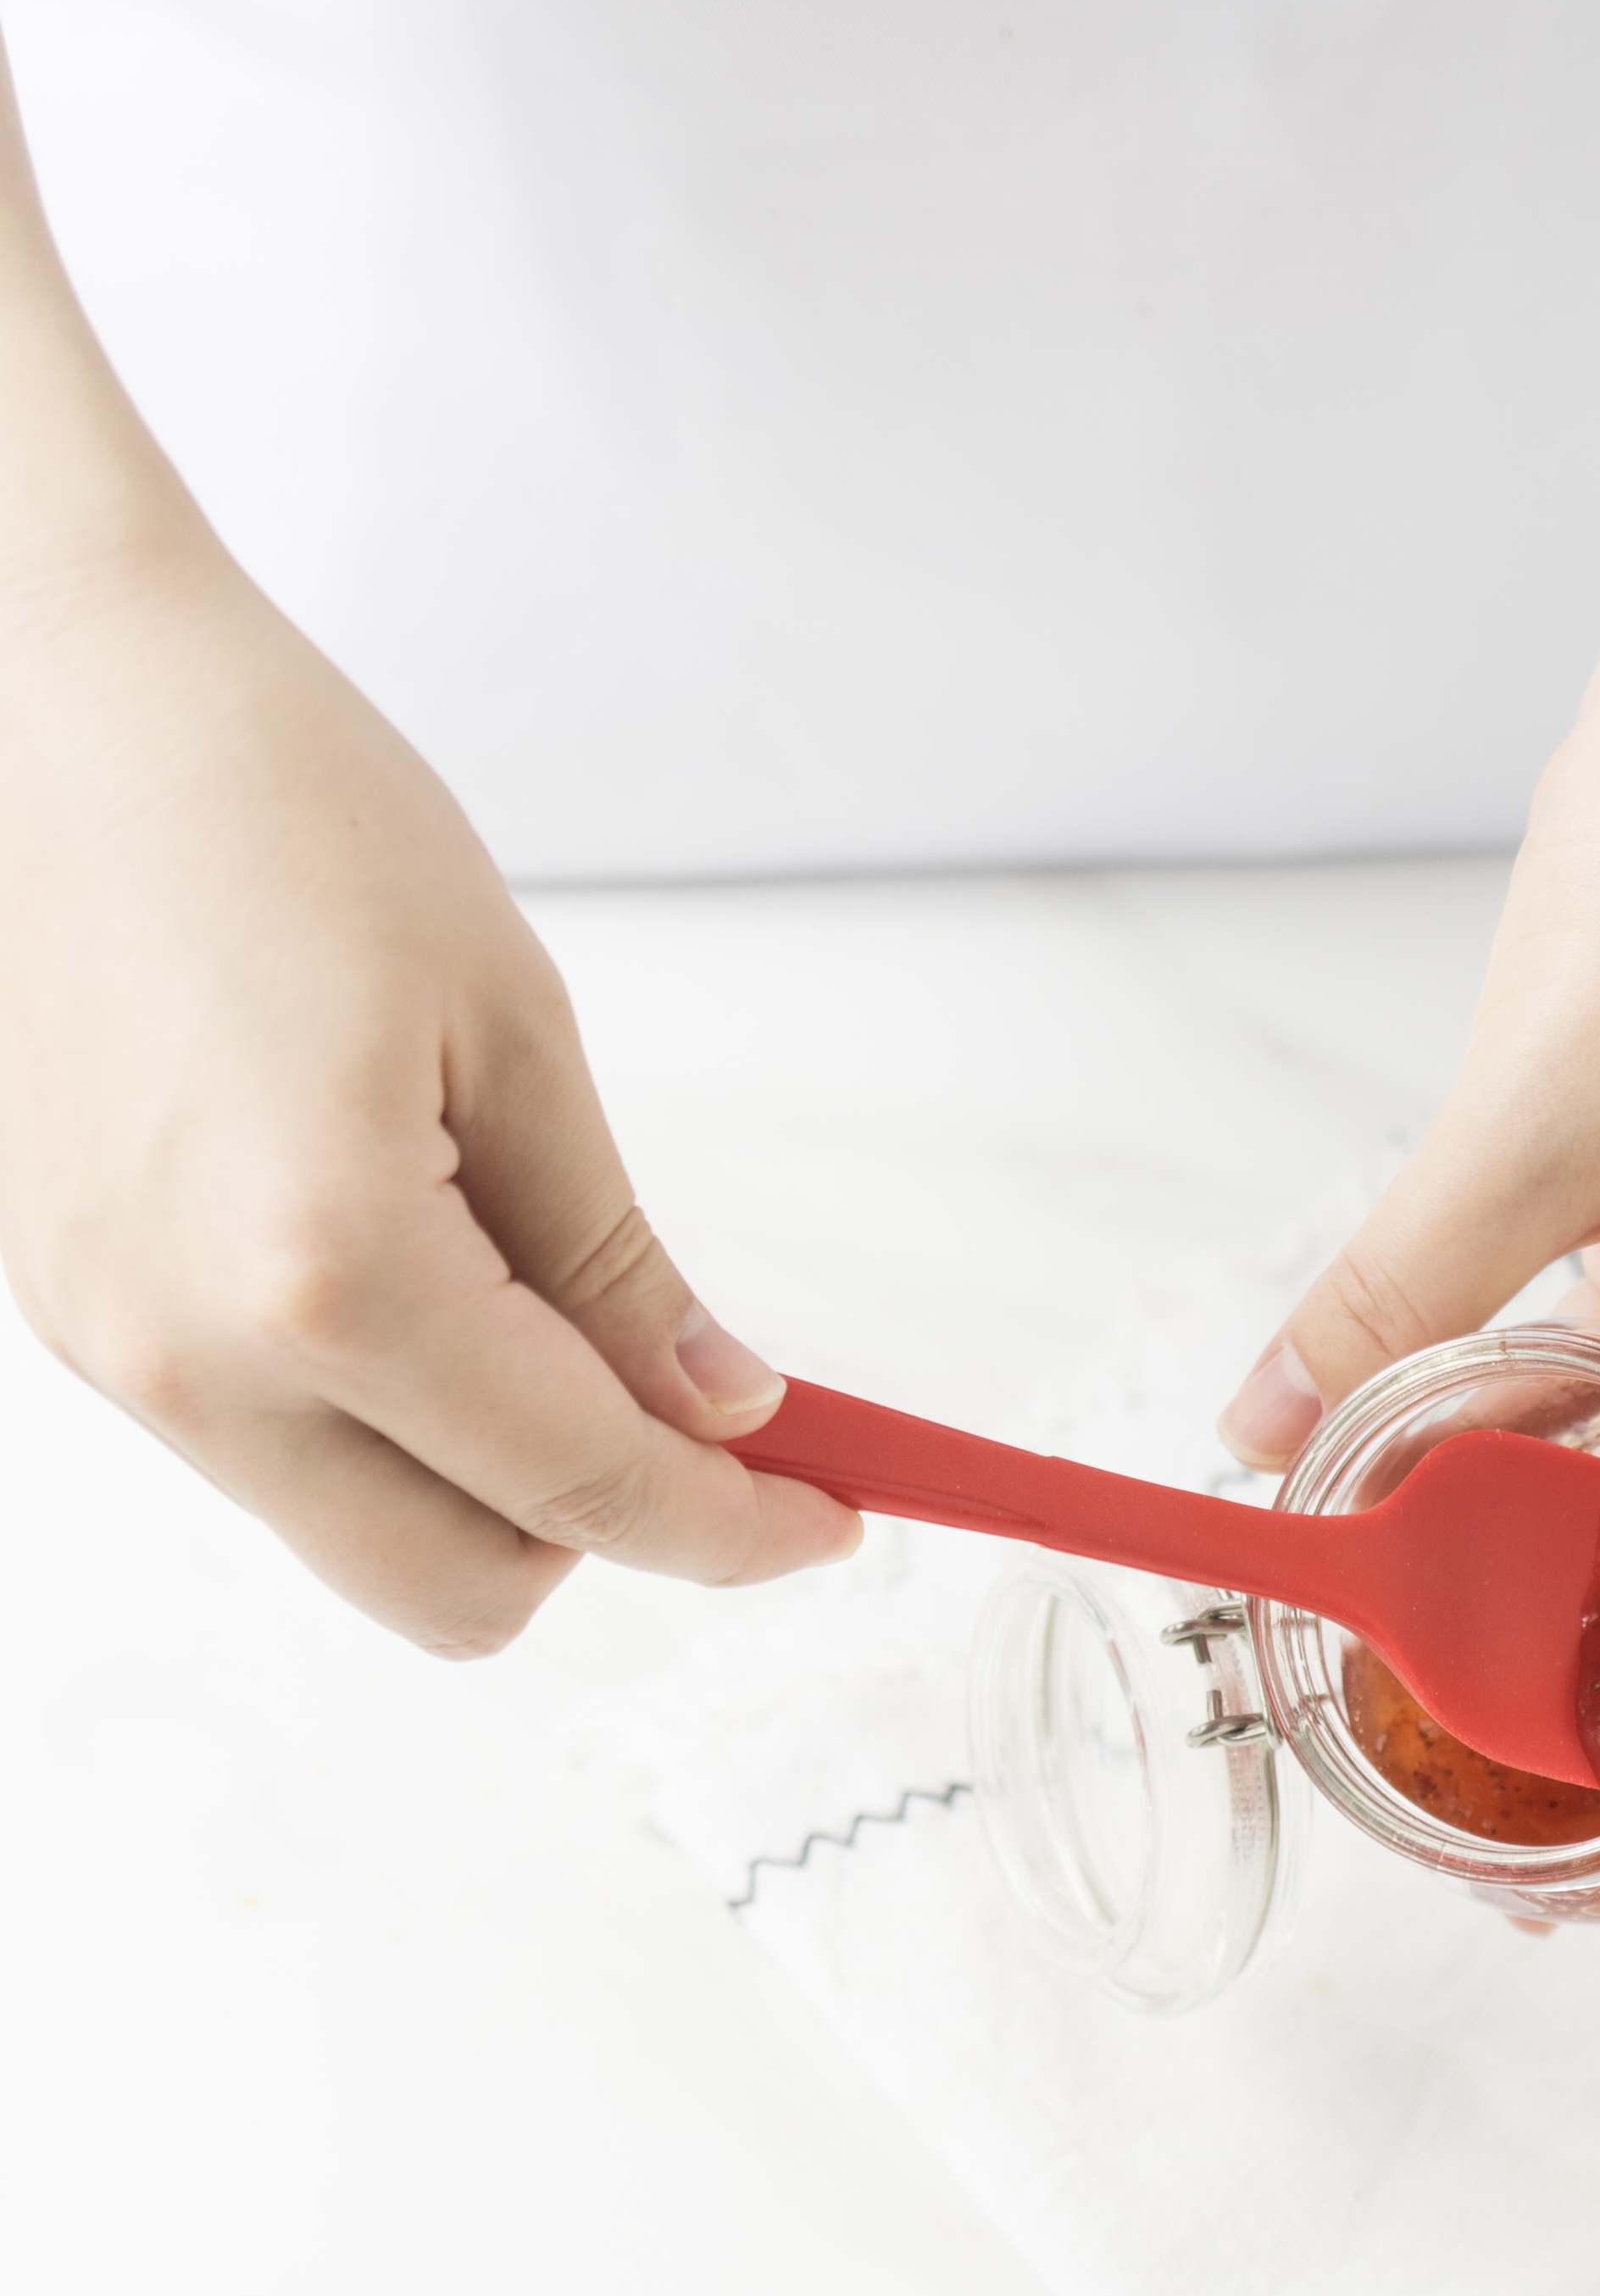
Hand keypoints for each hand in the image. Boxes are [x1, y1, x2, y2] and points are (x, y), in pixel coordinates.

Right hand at [0, 29, 852, 1653]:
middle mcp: (195, 1349)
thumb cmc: (273, 805)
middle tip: (693, 1415)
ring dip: (485, 1473)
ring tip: (535, 1291)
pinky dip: (383, 1413)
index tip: (827, 1516)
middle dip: (598, 1530)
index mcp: (326, 1272)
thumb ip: (614, 1260)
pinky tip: (419, 1259)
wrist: (61, 704)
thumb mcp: (514, 1029)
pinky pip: (273, 1444)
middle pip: (459, 1590)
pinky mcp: (79, 1315)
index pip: (580, 1487)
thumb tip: (715, 1406)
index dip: (729, 1526)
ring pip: (361, 1534)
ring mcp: (116, 1347)